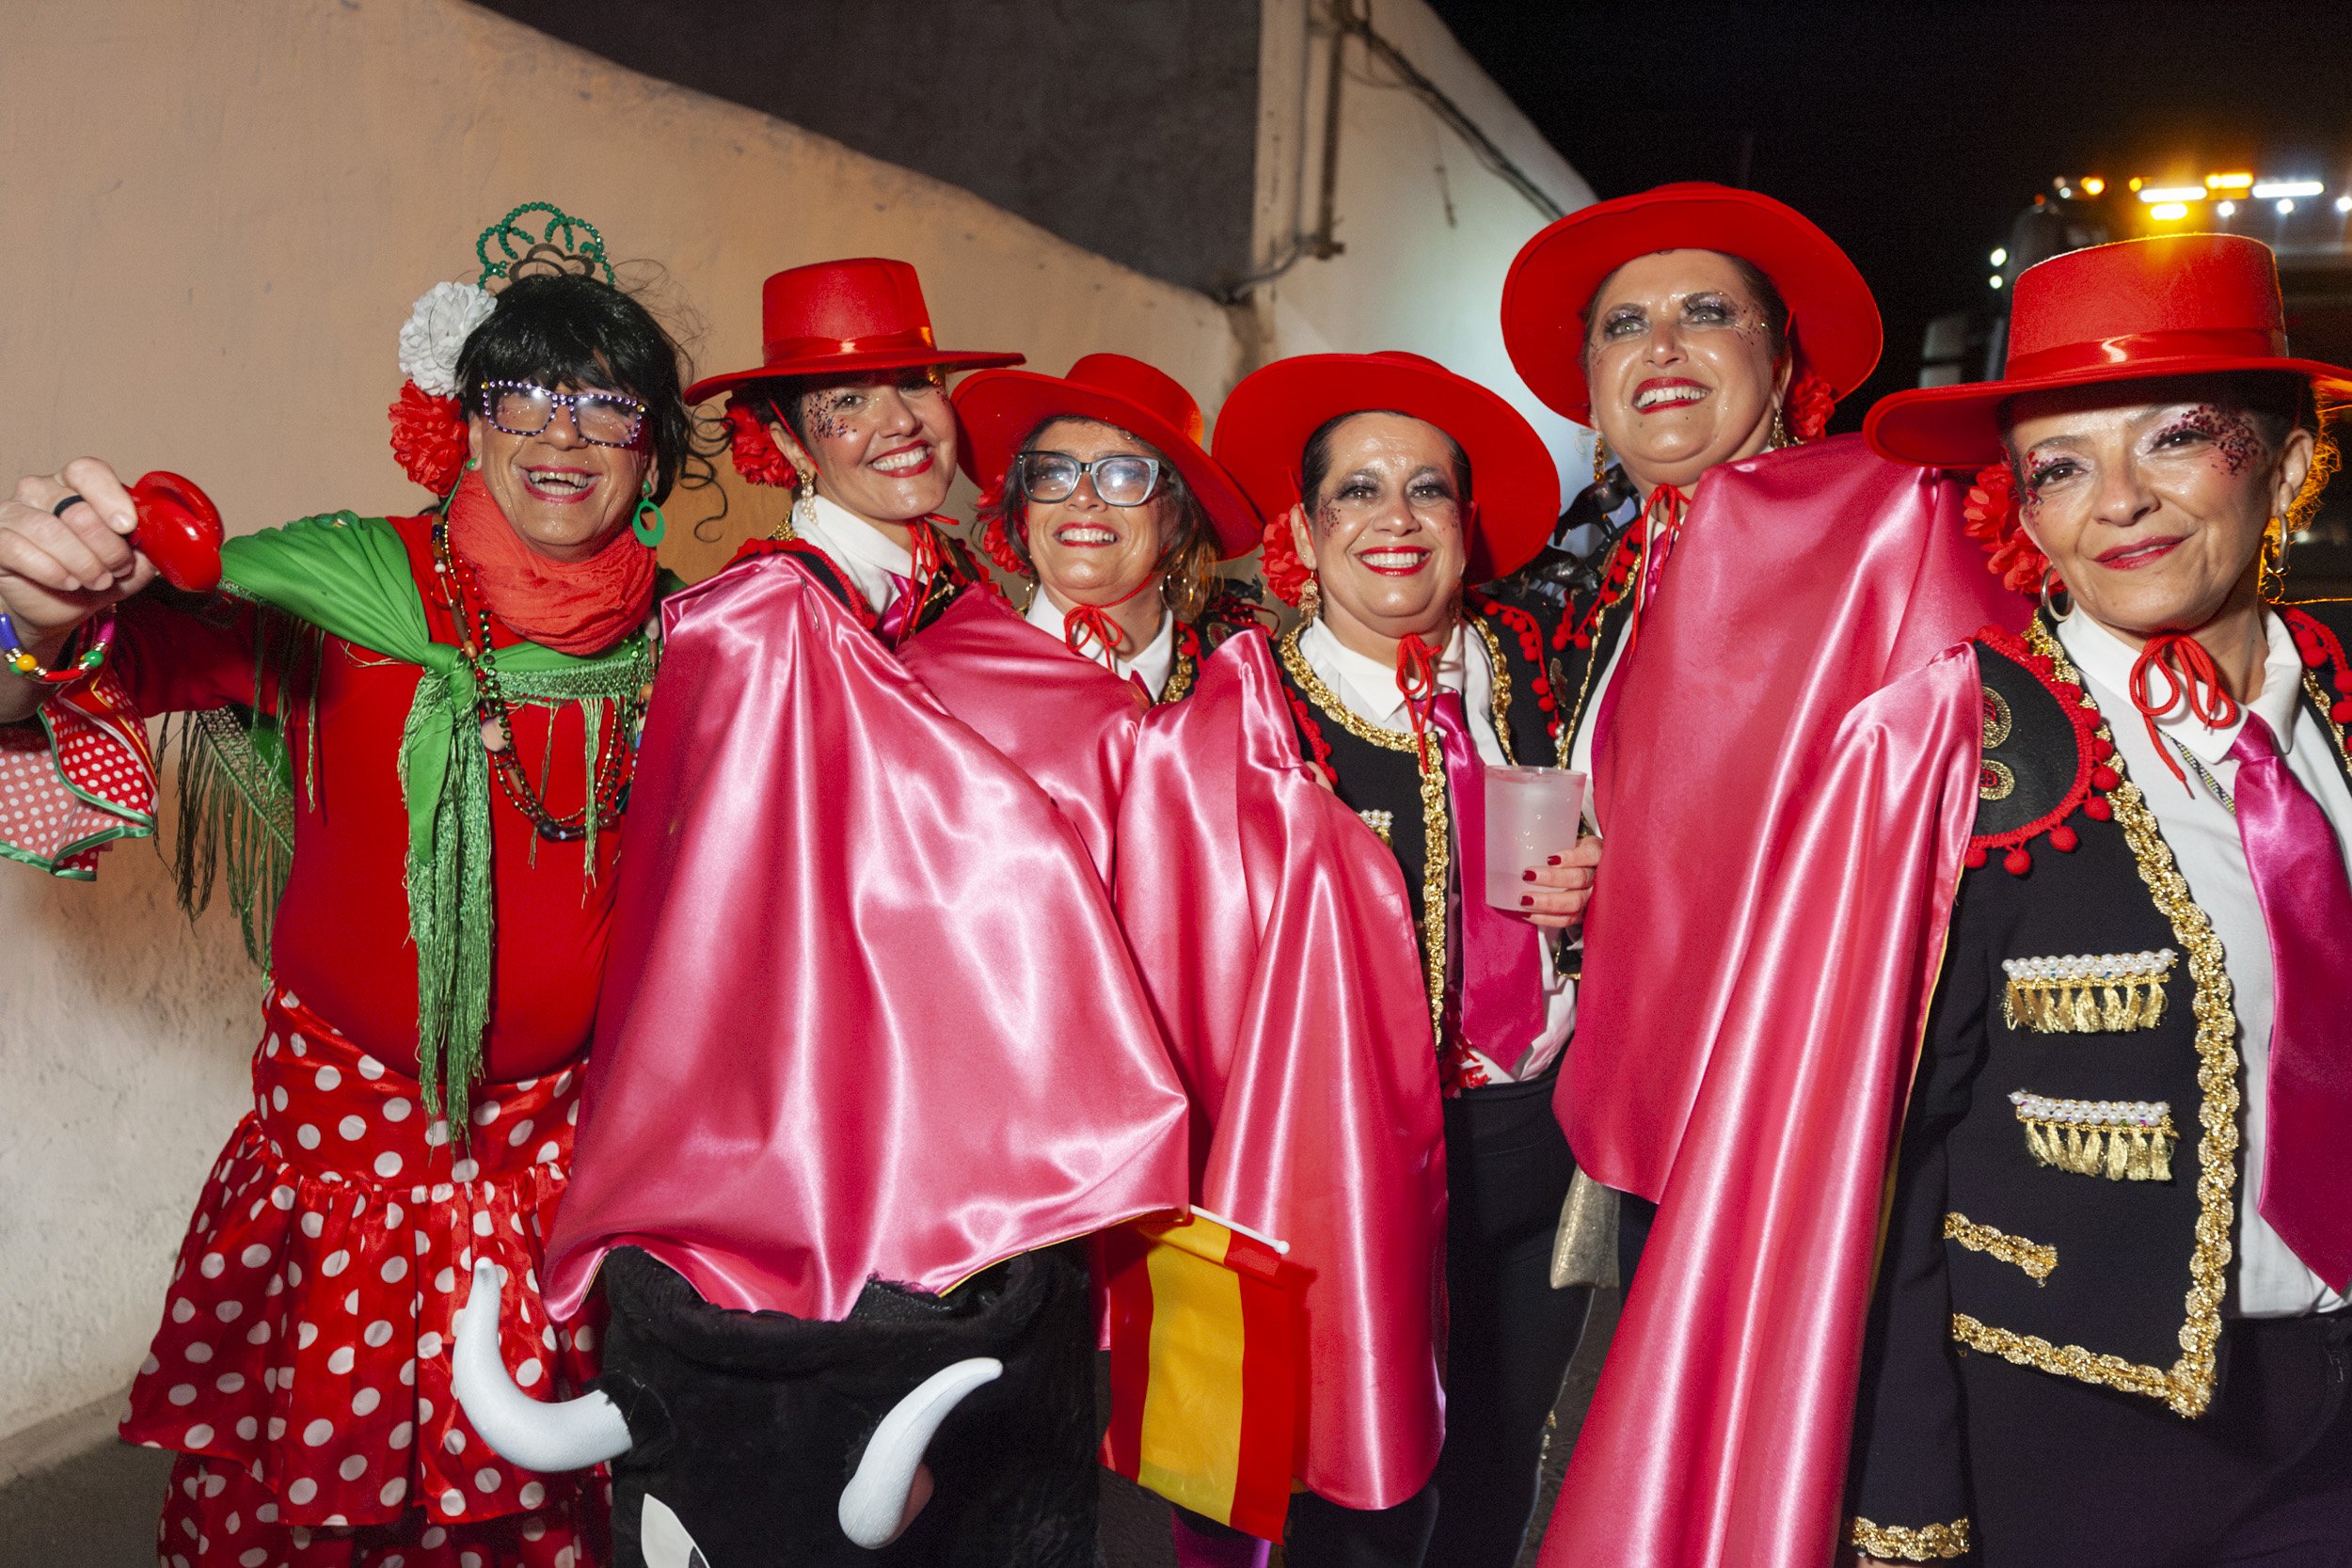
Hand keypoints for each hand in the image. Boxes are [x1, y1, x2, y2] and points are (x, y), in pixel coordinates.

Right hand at [1, 459, 156, 662]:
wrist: (59, 607)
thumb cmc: (94, 575)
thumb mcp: (132, 563)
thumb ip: (149, 548)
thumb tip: (172, 543)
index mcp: (75, 484)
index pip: (88, 471)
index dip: (111, 497)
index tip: (127, 527)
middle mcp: (41, 490)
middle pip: (77, 509)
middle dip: (107, 548)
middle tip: (116, 568)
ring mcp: (14, 513)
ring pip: (51, 532)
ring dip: (84, 564)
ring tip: (97, 581)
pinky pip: (20, 550)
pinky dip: (52, 571)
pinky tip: (68, 583)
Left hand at [1516, 834, 1600, 930]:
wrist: (1586, 870)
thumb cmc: (1573, 853)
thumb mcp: (1569, 840)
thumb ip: (1553, 840)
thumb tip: (1518, 840)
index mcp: (1596, 853)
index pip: (1590, 854)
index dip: (1572, 857)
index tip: (1550, 858)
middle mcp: (1598, 876)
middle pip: (1579, 879)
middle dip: (1553, 879)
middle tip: (1527, 875)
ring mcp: (1593, 897)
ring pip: (1574, 903)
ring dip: (1547, 903)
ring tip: (1525, 899)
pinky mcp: (1584, 914)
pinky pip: (1567, 919)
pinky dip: (1546, 918)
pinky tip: (1528, 913)